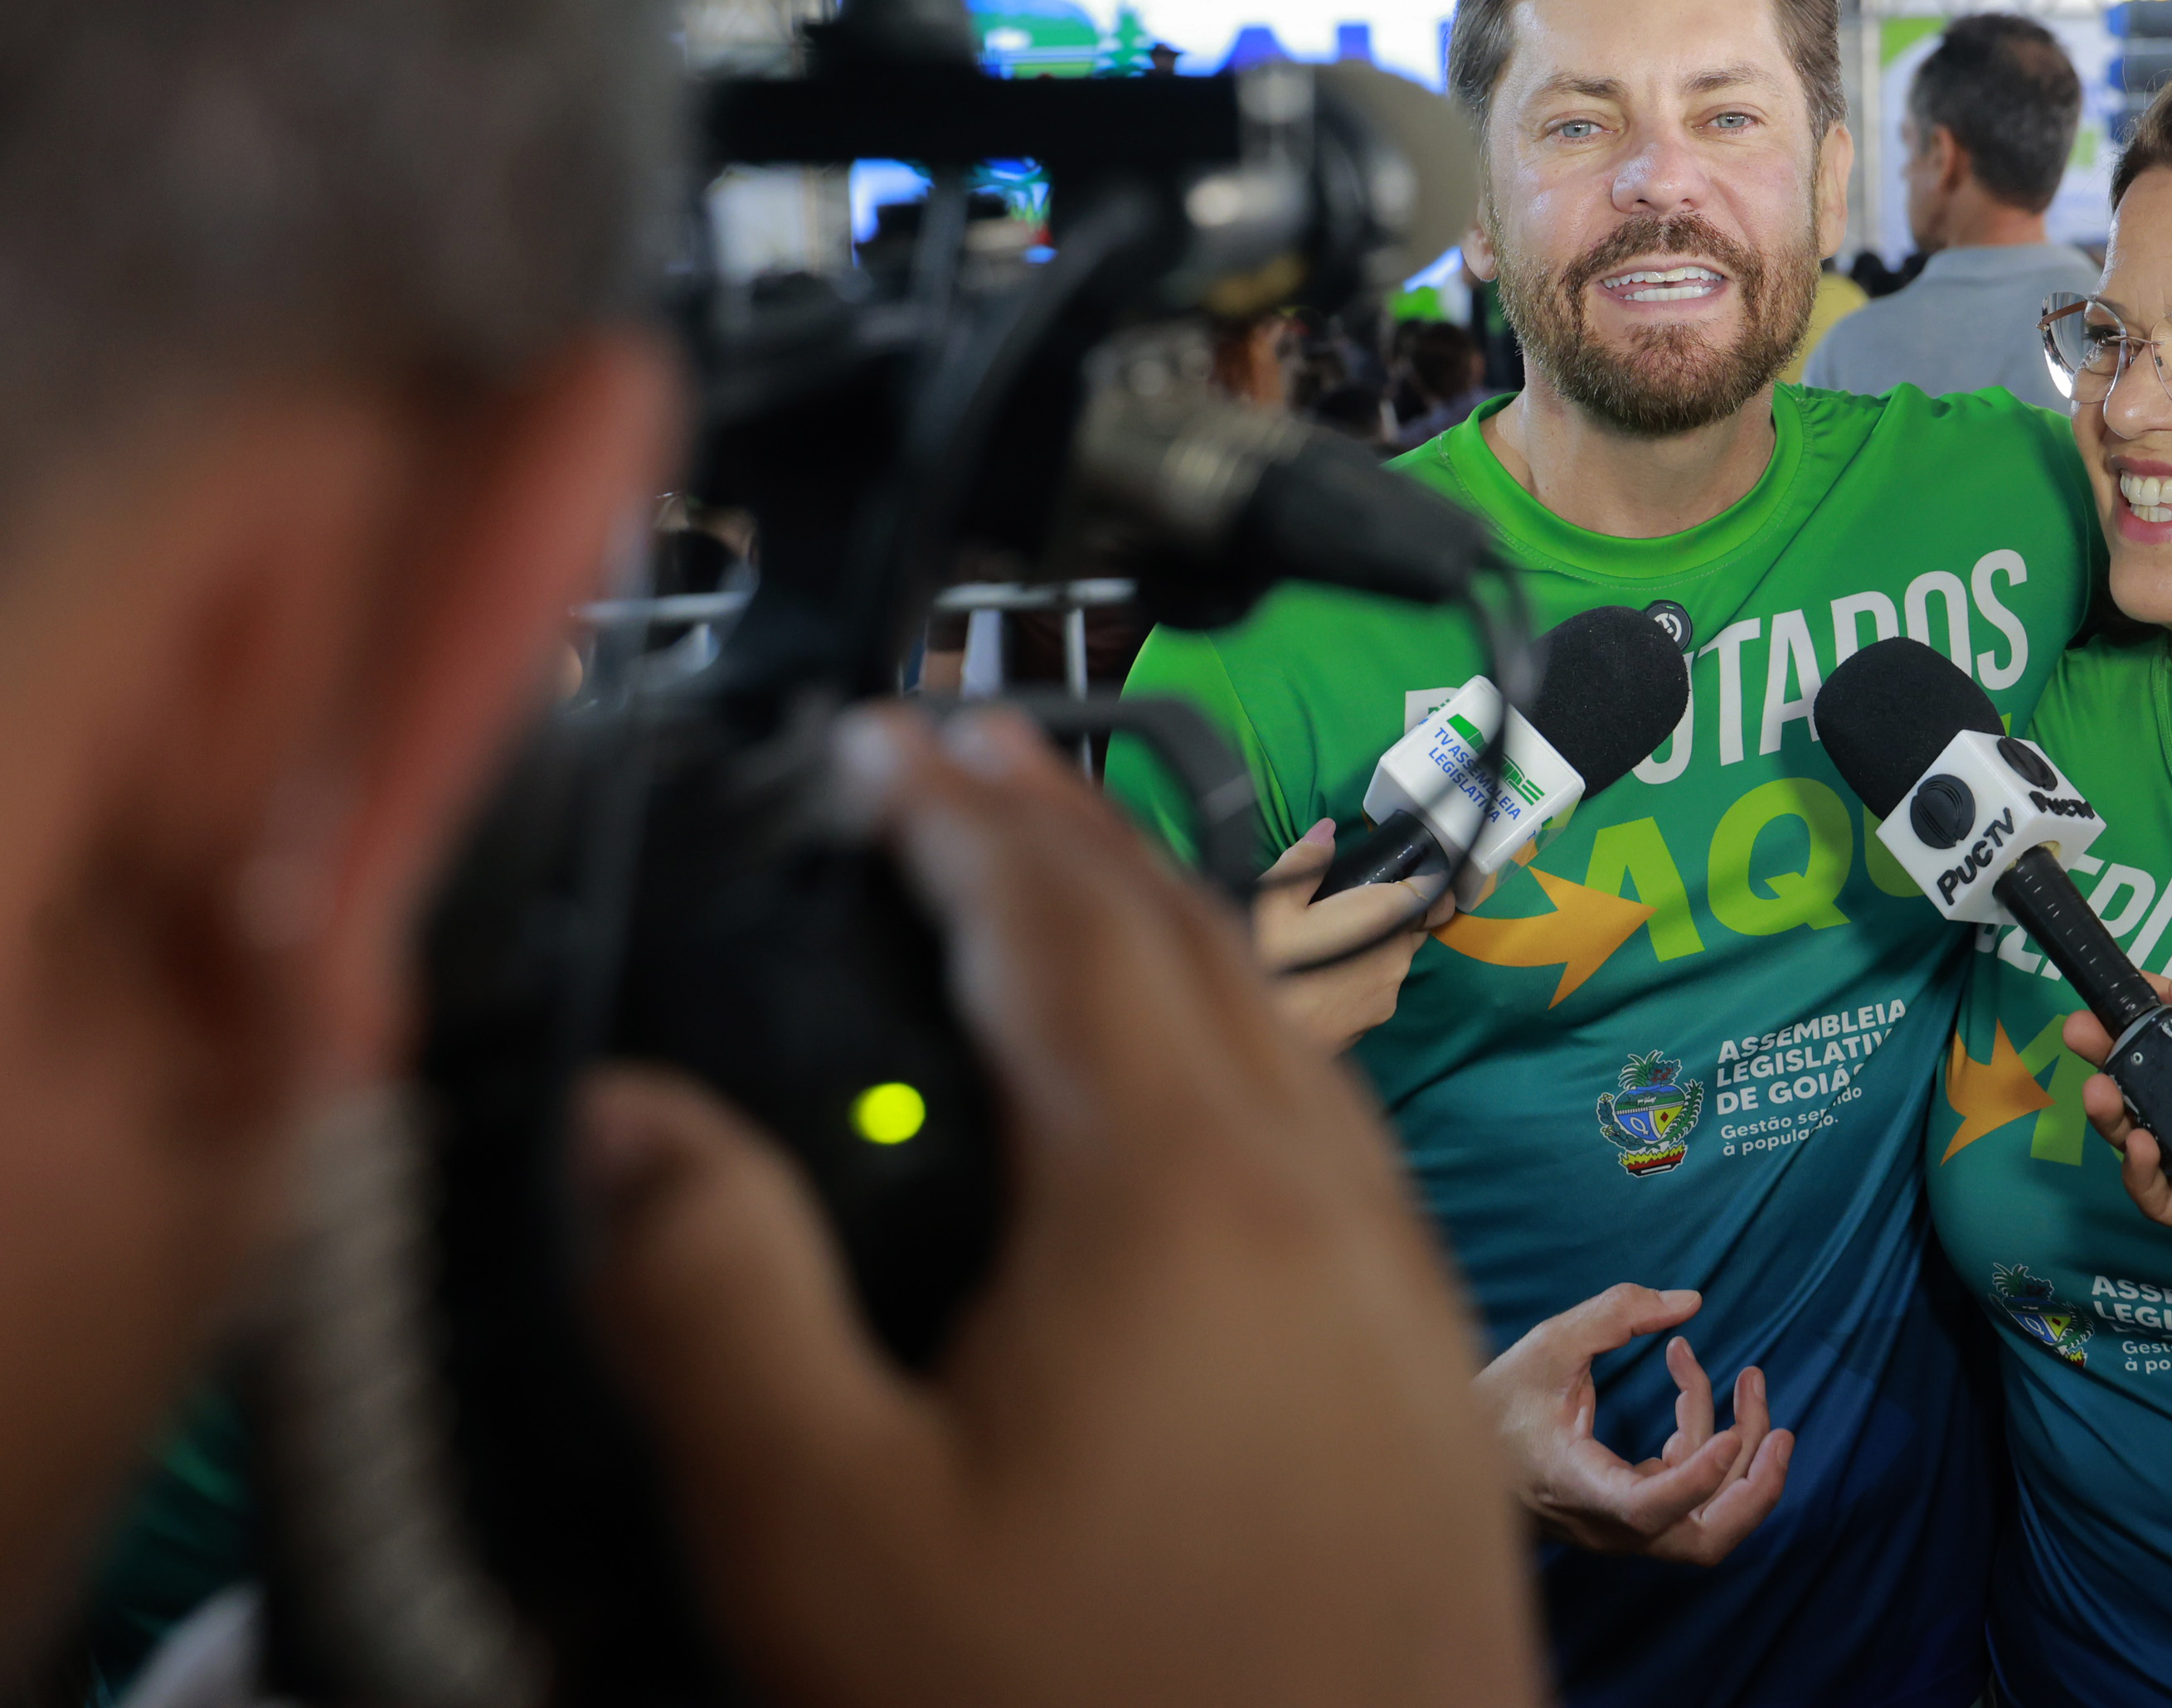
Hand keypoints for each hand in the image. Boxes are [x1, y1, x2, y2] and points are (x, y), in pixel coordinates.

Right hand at [578, 705, 1535, 1707]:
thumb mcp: (827, 1537)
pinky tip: (1202, 1112)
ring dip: (1165, 928)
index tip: (882, 740)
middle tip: (964, 760)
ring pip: (1284, 1025)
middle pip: (1192, 936)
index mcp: (1176, 1193)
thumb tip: (631, 1118)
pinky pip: (1334, 1132)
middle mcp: (1319, 1197)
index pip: (1055, 916)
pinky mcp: (1433, 1375)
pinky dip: (1245, 1049)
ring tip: (1065, 889)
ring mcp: (1401, 1281)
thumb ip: (714, 1298)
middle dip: (1065, 825)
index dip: (958, 805)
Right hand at [1252, 819, 1450, 1050]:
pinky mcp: (1369, 1026)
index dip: (1426, 879)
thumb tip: (1327, 831)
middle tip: (1342, 904)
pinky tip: (1319, 976)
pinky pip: (1376, 989)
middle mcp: (1396, 961)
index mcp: (1382, 919)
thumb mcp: (1271, 899)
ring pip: (1392, 960)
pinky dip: (1358, 977)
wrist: (1244, 1039)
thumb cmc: (1261, 961)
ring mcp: (1385, 999)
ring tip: (1323, 942)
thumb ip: (1306, 862)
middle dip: (1388, 912)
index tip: (1406, 870)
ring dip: (1371, 946)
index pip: (1432, 894)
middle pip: (1410, 927)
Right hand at [1475, 1283, 1793, 1565]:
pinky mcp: (1630, 1511)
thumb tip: (1688, 1301)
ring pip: (1707, 1516)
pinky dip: (1703, 1439)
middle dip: (1757, 1485)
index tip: (1732, 1431)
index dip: (1697, 1477)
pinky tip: (1686, 1378)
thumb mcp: (1547, 1345)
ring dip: (1740, 1452)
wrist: (1457, 1464)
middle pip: (1705, 1540)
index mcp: (1579, 1488)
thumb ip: (1616, 1314)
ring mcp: (1623, 1525)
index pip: (1649, 1508)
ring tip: (1749, 1379)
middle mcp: (1608, 1523)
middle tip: (1782, 1426)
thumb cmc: (1496, 1404)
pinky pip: (1687, 1488)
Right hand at [2066, 981, 2171, 1406]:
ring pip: (2138, 1143)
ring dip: (2111, 1116)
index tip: (2108, 996)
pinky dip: (2140, 1173)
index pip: (2171, 1041)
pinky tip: (2142, 1144)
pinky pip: (2160, 1198)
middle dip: (2106, 1060)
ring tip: (2103, 1093)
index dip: (2136, 1018)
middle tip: (2078, 1035)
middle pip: (2142, 1090)